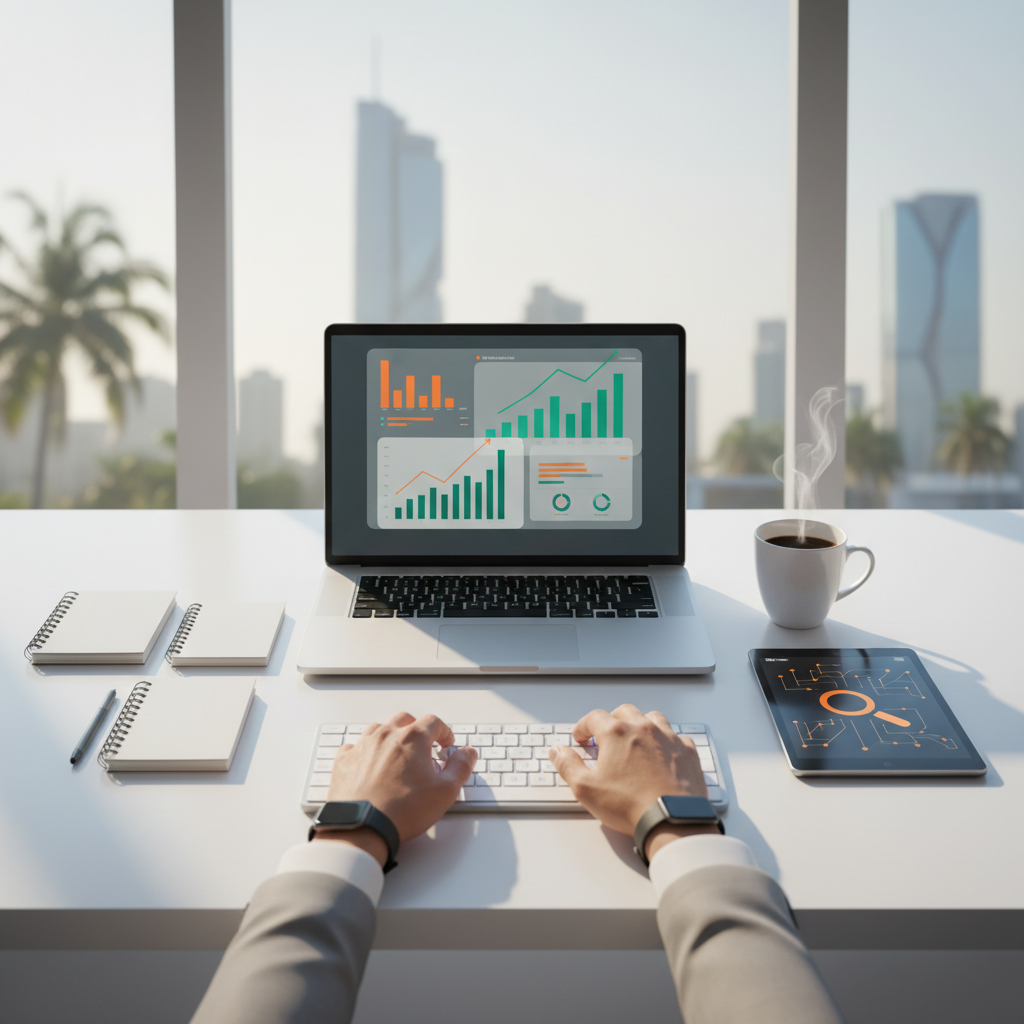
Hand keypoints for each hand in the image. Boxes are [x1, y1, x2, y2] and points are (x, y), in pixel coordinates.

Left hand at [317, 712, 476, 866]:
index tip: (446, 743)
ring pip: (379, 729)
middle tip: (424, 747)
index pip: (434, 722)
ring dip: (391, 737)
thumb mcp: (445, 791)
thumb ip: (461, 767)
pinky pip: (355, 746)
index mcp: (412, 738)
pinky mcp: (345, 760)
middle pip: (405, 720)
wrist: (362, 827)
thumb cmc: (403, 810)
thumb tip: (467, 753)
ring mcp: (363, 746)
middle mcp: (386, 735)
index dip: (444, 732)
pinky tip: (370, 764)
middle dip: (417, 730)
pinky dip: (366, 751)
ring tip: (398, 756)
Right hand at [548, 705, 716, 856]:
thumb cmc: (630, 805)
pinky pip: (676, 736)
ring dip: (640, 724)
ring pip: (652, 718)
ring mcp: (667, 737)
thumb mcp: (586, 789)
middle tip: (605, 737)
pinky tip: (662, 753)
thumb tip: (557, 751)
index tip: (581, 737)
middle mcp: (643, 728)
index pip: (593, 718)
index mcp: (616, 733)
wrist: (671, 820)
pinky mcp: (686, 751)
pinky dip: (666, 741)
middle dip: (611, 721)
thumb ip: (568, 765)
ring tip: (634, 739)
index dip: (583, 727)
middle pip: (623, 712)